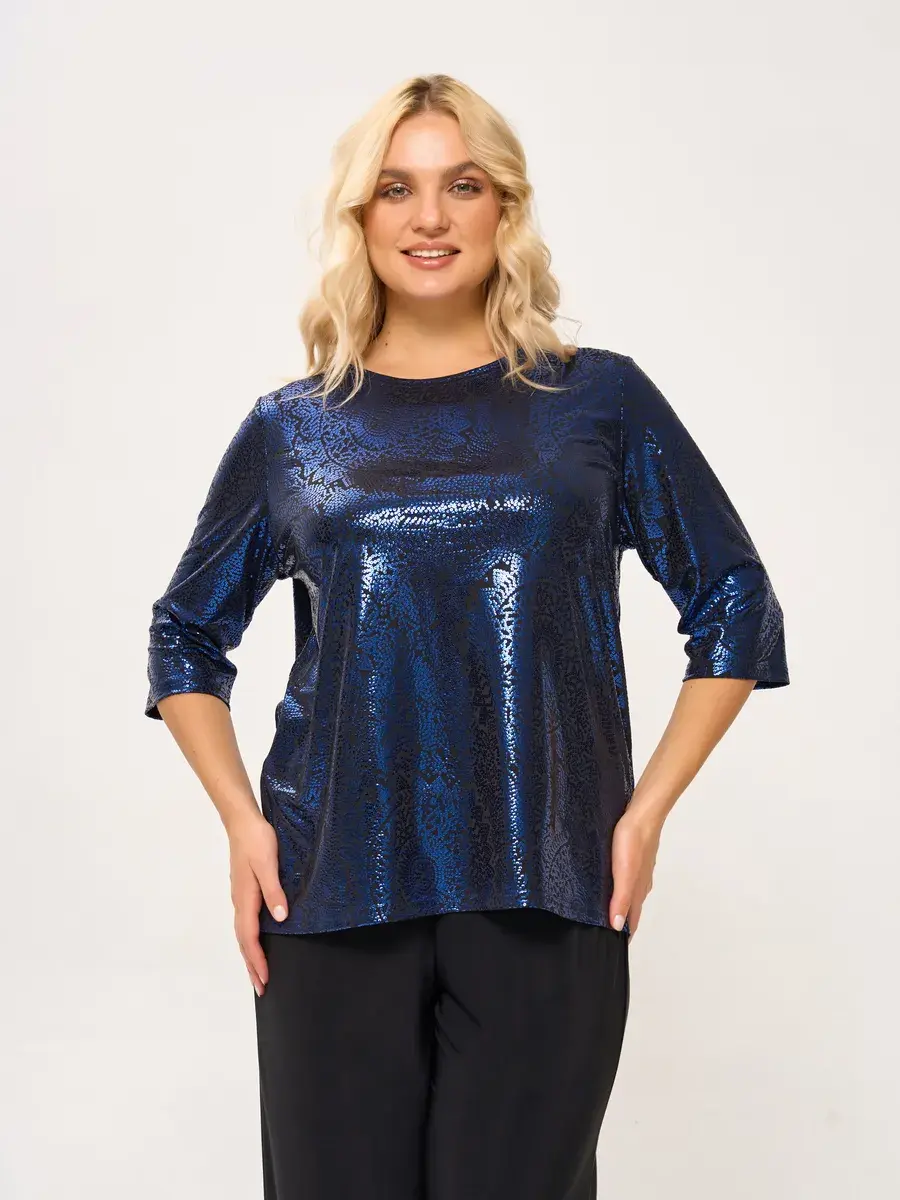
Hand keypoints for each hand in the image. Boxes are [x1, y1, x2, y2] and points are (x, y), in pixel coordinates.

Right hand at [228, 812, 288, 995]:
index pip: (250, 938)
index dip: (257, 961)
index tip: (265, 980)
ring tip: (258, 972)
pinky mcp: (243, 890)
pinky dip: (249, 938)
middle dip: (252, 966)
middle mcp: (239, 901)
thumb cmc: (257, 840)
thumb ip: (274, 891)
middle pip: (243, 941)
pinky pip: (245, 922)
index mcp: (245, 898)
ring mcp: (240, 896)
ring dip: (250, 954)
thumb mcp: (269, 863)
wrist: (241, 821)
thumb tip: (281, 918)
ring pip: (243, 932)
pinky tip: (256, 939)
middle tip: (261, 988)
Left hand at [609, 807, 662, 943]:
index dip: (625, 935)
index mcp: (638, 890)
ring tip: (610, 912)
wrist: (643, 812)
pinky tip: (614, 882)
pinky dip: (621, 887)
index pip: (632, 921)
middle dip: (623, 923)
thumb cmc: (634, 840)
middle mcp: (640, 883)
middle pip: (632, 909)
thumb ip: (621, 899)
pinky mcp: (635, 856)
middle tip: (610, 933)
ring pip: (631, 893)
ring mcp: (639, 869)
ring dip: (622, 905)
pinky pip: (628, 877)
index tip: (616, 948)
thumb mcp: (624, 873)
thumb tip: (617, 926)